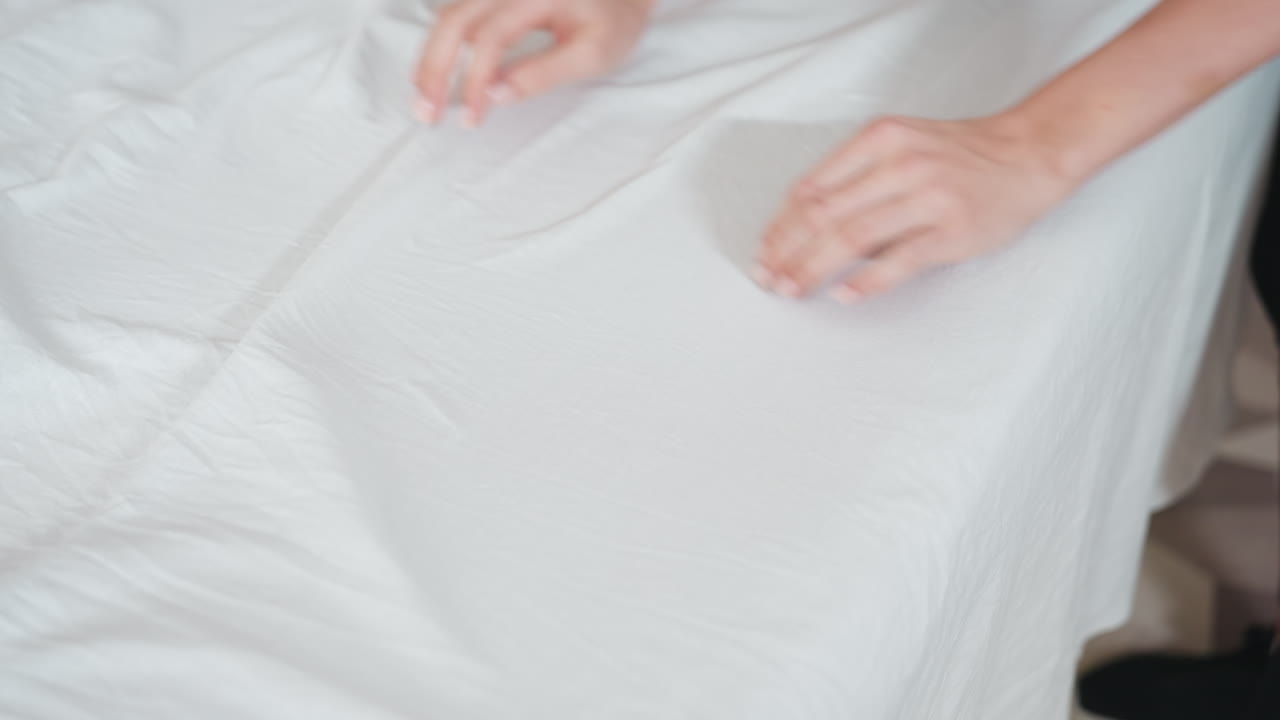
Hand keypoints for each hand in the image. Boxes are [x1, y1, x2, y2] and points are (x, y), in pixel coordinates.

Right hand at [413, 0, 653, 126]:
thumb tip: (495, 95)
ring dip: (431, 57)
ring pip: (449, 14)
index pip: (491, 38)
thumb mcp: (593, 54)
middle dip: (434, 69)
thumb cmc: (614, 21)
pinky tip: (434, 70)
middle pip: (455, 20)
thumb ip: (544, 73)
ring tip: (423, 98)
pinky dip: (441, 43)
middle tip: (424, 113)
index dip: (474, 81)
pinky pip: (457, 11)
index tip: (470, 119)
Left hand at [755, 115, 1076, 301]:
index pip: (812, 189)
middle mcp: (899, 164)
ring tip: (792, 289)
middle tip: (767, 279)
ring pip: (853, 238)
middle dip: (787, 251)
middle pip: (824, 215)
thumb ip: (854, 179)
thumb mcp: (899, 146)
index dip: (780, 226)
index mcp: (878, 140)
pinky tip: (844, 295)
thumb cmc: (958, 155)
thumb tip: (802, 226)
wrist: (1029, 153)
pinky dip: (868, 280)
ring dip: (814, 268)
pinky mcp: (951, 230)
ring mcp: (927, 197)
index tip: (763, 253)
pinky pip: (900, 260)